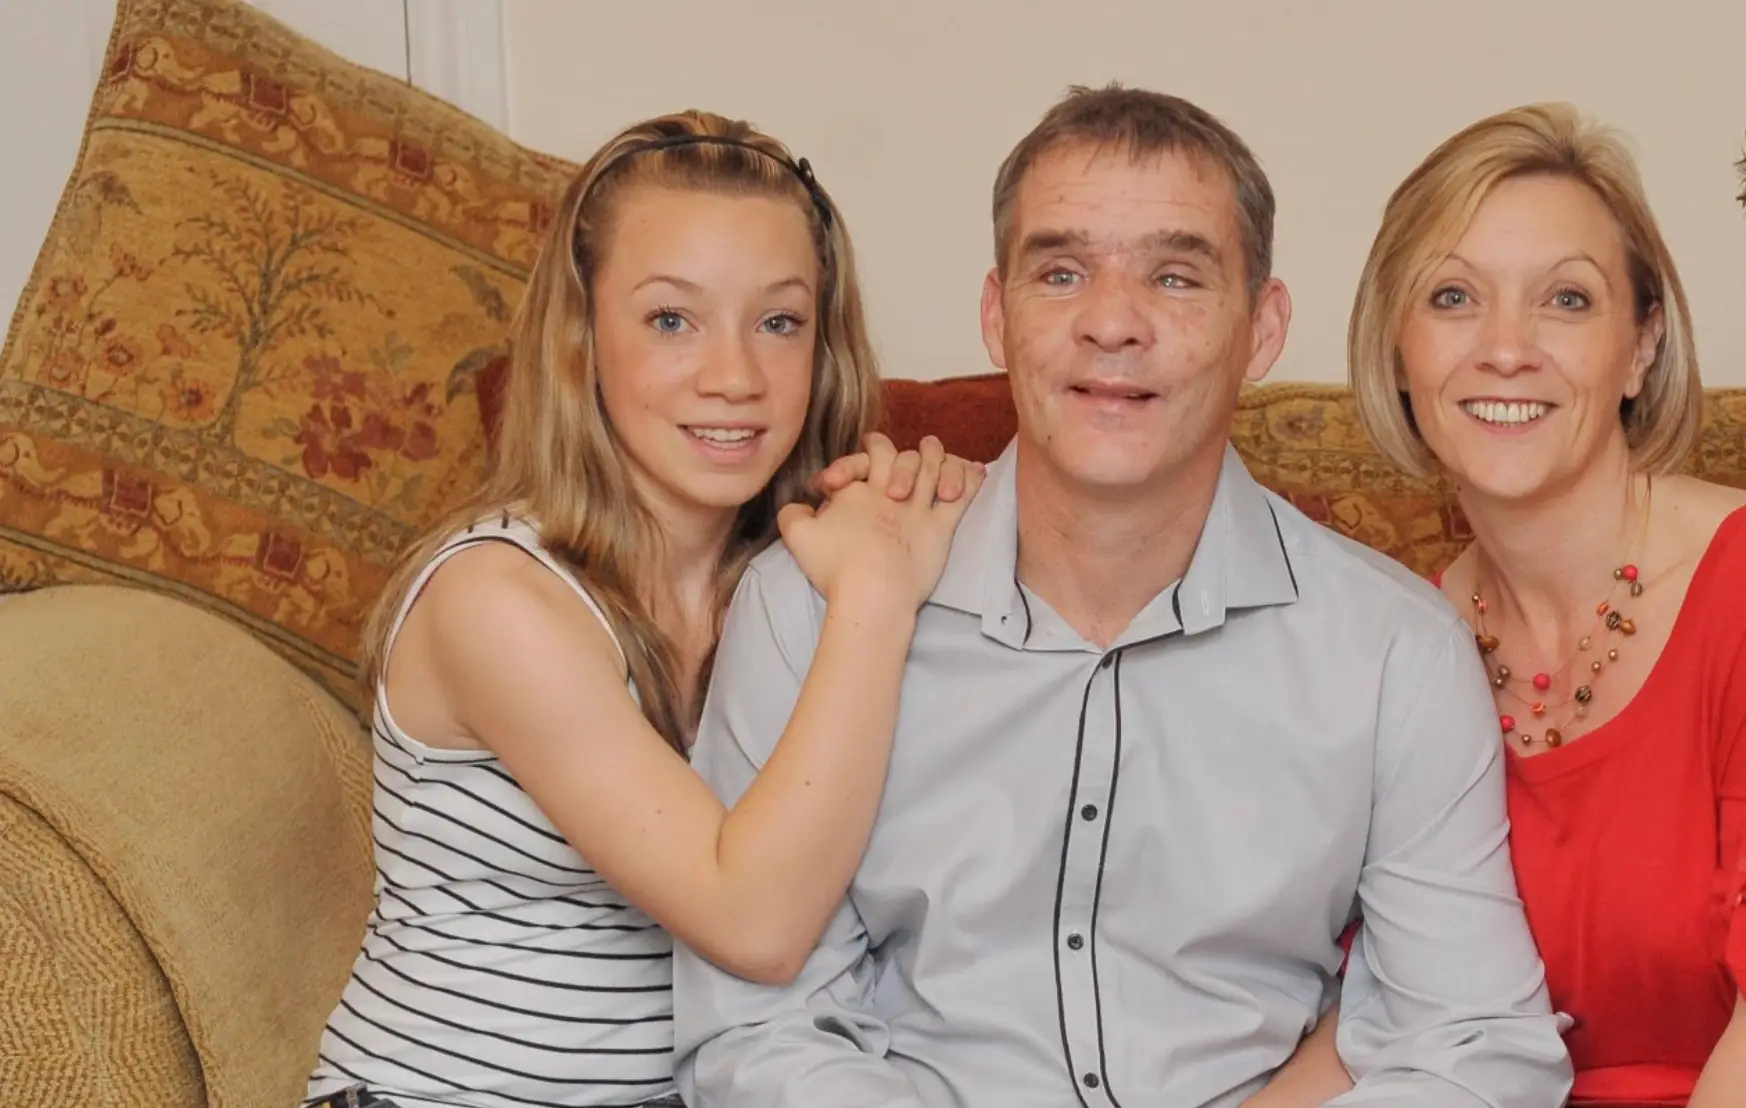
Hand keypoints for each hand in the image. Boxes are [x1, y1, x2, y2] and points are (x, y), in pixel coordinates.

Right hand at [779, 433, 984, 609]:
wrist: (872, 591)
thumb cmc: (835, 567)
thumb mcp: (798, 537)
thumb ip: (792, 515)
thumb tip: (795, 506)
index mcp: (857, 491)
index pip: (858, 460)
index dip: (852, 460)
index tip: (843, 475)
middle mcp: (888, 492)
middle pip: (896, 456)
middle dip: (893, 447)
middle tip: (889, 446)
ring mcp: (917, 509)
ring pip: (931, 468)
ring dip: (935, 454)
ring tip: (934, 447)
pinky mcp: (940, 530)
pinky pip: (961, 499)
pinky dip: (970, 481)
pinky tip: (977, 470)